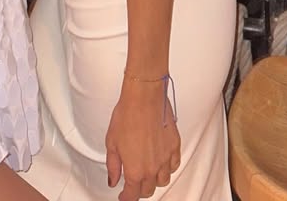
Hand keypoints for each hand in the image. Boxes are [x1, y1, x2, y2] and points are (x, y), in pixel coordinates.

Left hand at [105, 78, 180, 199]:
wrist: (144, 96)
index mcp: (134, 170)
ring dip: (155, 180)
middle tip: (134, 183)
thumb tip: (113, 180)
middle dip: (140, 190)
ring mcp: (165, 158)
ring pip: (163, 180)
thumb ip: (113, 165)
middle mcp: (152, 168)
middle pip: (148, 190)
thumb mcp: (111, 142)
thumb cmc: (127, 115)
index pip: (132, 195)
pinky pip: (174, 165)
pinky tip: (162, 162)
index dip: (126, 198)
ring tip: (148, 173)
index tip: (123, 196)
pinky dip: (168, 167)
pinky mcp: (175, 146)